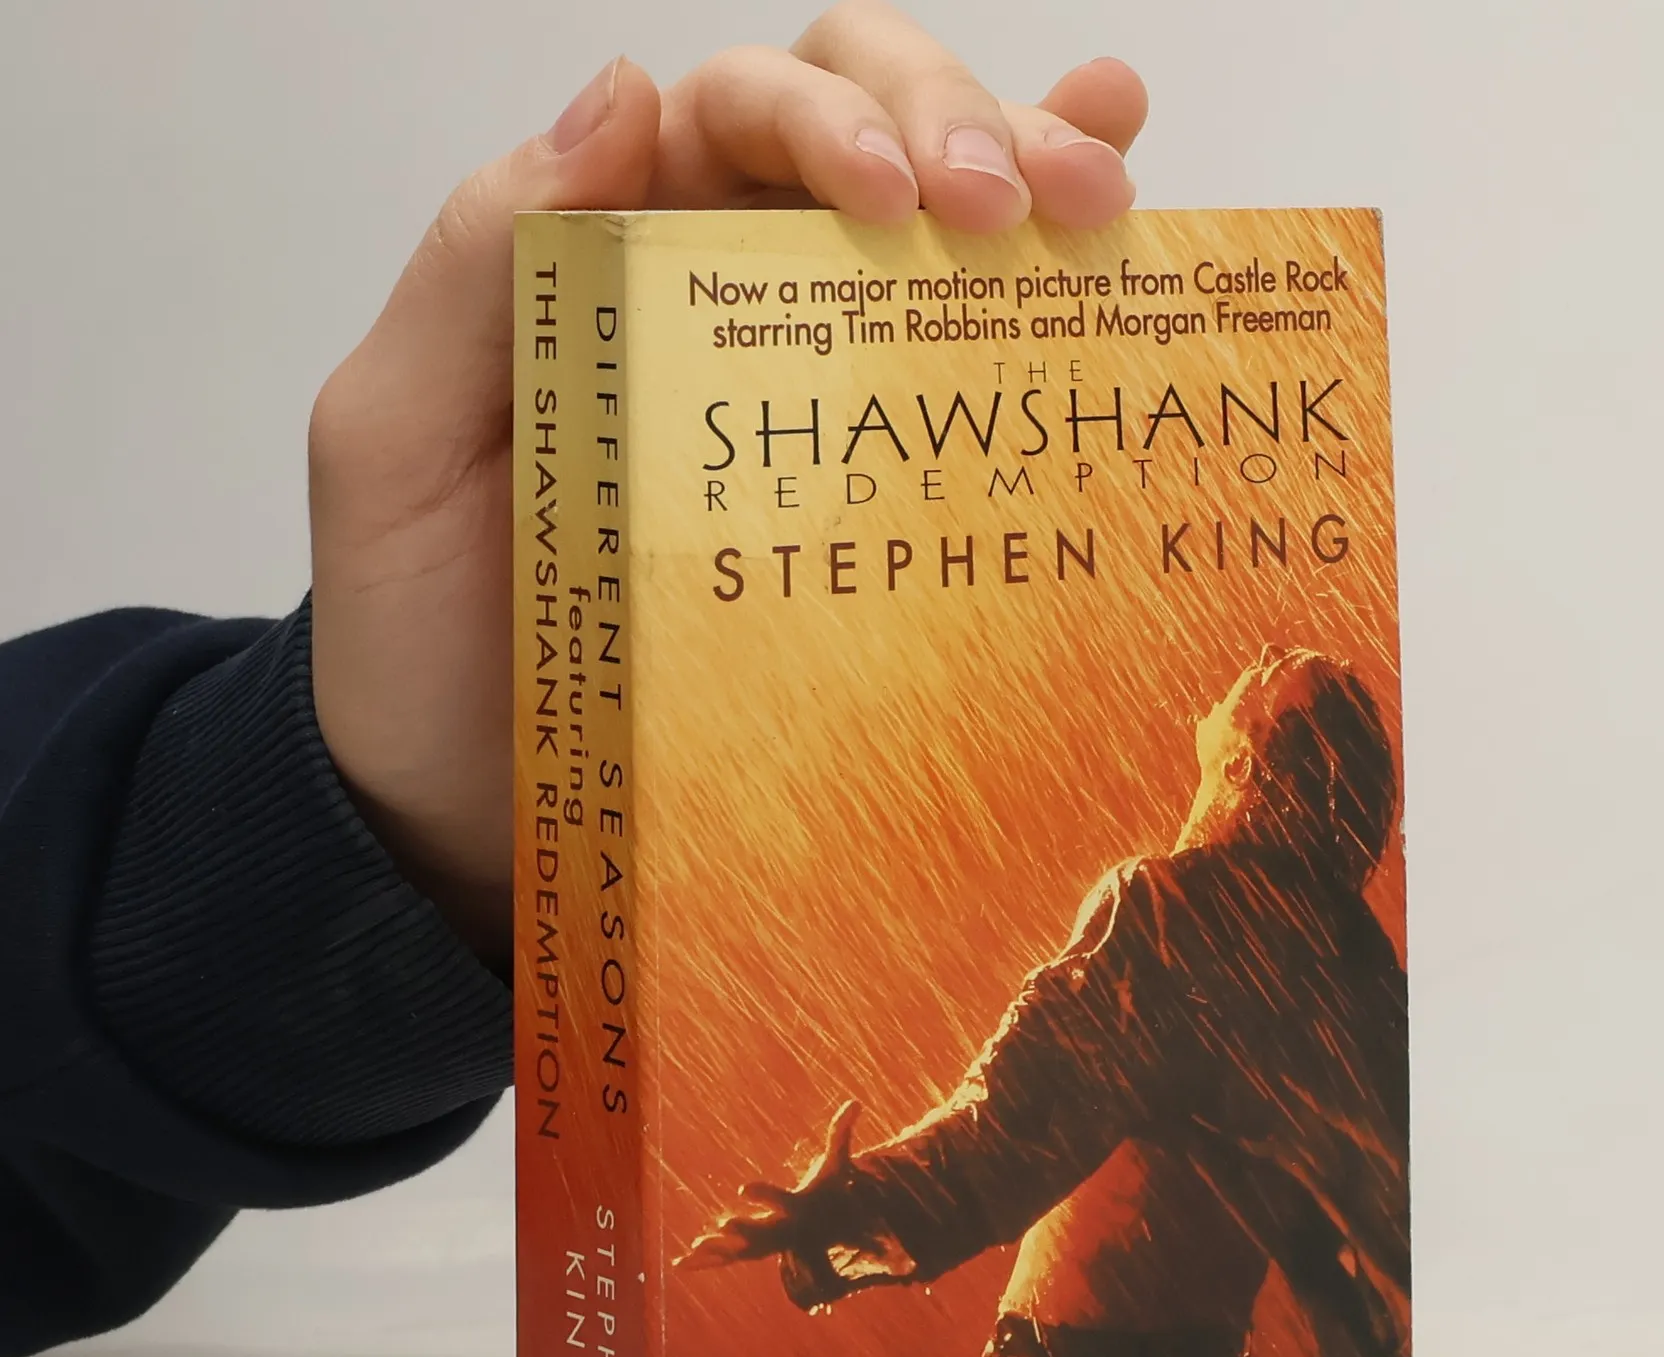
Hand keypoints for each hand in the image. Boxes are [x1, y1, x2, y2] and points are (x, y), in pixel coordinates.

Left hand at [306, 6, 1149, 962]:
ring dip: (1036, 161)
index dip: (830, 113)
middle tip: (1020, 208)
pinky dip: (1060, 271)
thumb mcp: (394, 444)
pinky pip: (966, 360)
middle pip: (857, 127)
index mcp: (606, 252)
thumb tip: (623, 93)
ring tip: (1105, 192)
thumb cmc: (419, 644)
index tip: (902, 196)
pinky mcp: (867, 493)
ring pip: (935, 212)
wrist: (474, 820)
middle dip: (956, 125)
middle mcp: (716, 290)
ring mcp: (806, 385)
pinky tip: (1135, 211)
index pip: (733, 110)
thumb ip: (476, 265)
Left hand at [678, 1100, 863, 1271]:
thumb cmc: (831, 1191)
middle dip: (742, 1230)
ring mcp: (770, 1244)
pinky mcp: (758, 1249)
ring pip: (741, 1251)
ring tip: (694, 1250)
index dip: (762, 1194)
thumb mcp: (837, 1163)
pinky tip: (681, 1264)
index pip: (780, 1200)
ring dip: (718, 1251)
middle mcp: (784, 1229)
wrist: (838, 1229)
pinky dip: (707, 1262)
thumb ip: (841, 1134)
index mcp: (799, 1207)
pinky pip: (731, 1258)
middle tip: (721, 1225)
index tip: (741, 1188)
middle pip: (761, 1232)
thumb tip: (855, 1102)